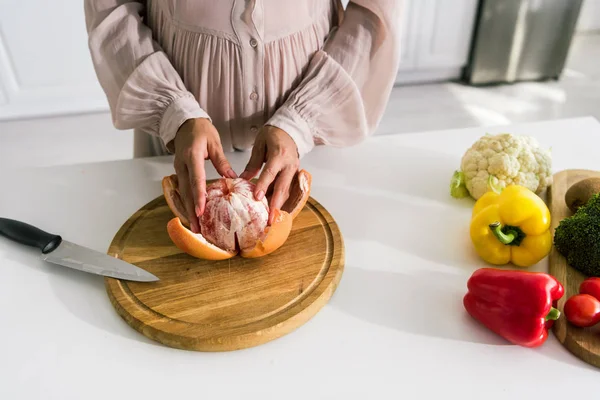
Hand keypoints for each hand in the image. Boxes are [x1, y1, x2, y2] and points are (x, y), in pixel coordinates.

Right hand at [171, 118, 236, 232]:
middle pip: (186, 192)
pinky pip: (182, 191)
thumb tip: (232, 178)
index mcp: (191, 156)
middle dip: (191, 211)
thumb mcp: (214, 143)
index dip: (199, 197)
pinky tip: (192, 215)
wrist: (183, 123)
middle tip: (197, 228)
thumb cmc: (200, 130)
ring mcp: (178, 169)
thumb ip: (221, 161)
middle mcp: (182, 165)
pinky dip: (187, 204)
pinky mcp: (179, 172)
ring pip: (182, 194)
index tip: (201, 211)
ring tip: (195, 227)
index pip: (195, 180)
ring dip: (188, 211)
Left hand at [240, 125, 298, 223]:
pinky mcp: (294, 175)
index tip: (257, 198)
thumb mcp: (260, 145)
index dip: (264, 186)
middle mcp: (289, 165)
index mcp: (279, 154)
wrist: (290, 130)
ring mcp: (294, 171)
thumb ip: (253, 163)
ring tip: (270, 219)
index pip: (270, 172)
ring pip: (286, 191)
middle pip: (282, 187)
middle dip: (275, 205)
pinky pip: (287, 190)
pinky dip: (280, 200)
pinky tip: (273, 210)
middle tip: (269, 219)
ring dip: (278, 206)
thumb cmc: (273, 135)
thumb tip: (243, 180)